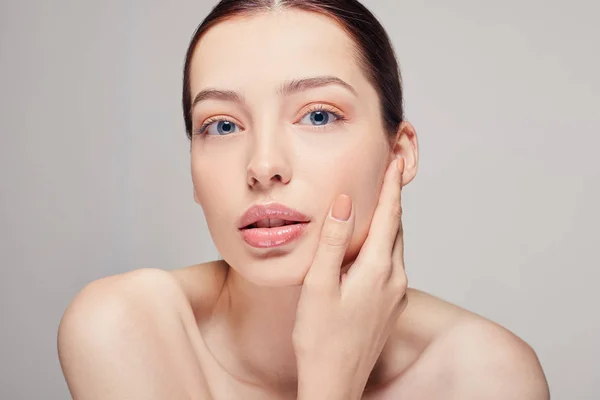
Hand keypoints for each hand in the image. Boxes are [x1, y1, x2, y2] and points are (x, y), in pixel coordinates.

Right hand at [293, 157, 407, 399]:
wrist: (335, 383)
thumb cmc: (320, 338)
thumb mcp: (318, 285)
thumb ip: (331, 241)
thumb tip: (345, 202)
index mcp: (377, 270)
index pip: (390, 217)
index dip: (392, 186)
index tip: (395, 161)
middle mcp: (394, 280)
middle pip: (397, 229)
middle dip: (394, 200)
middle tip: (390, 173)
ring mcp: (396, 295)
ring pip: (395, 248)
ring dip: (390, 223)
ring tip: (382, 202)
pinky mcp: (392, 307)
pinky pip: (392, 266)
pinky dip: (385, 246)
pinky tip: (372, 247)